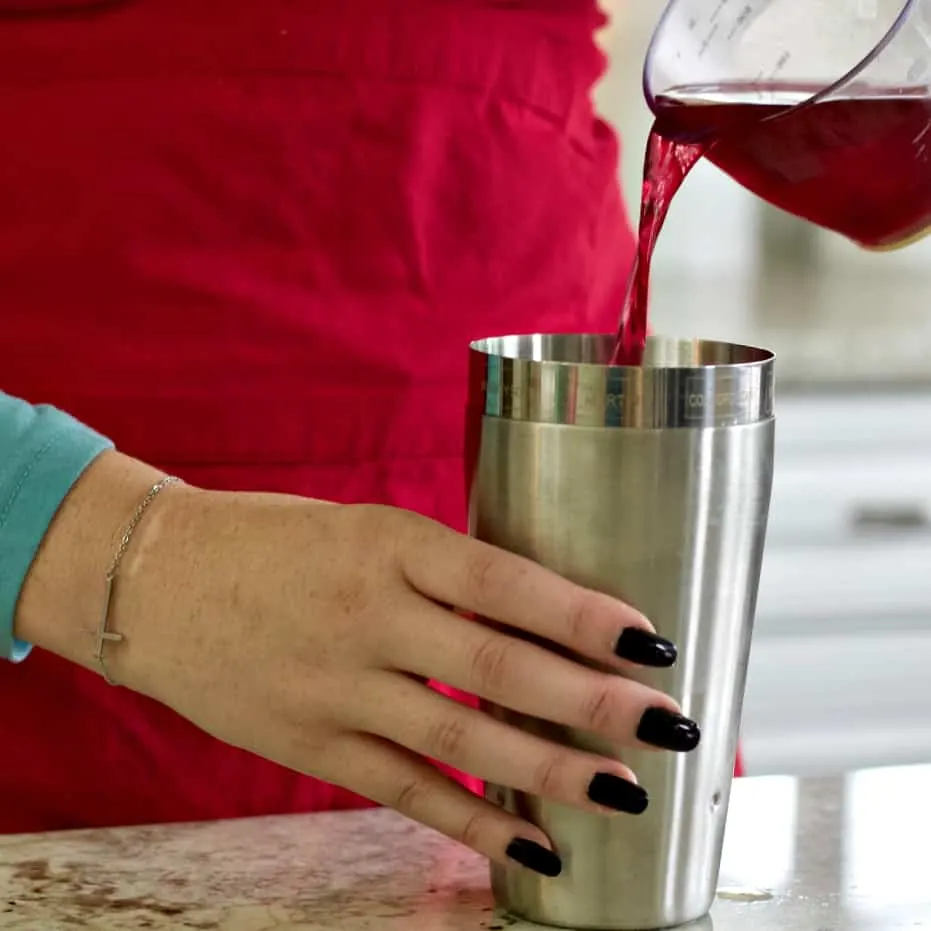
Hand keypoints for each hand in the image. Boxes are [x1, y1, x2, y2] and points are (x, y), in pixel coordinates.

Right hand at [18, 453, 699, 876]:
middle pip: (496, 668)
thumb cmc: (272, 540)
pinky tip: (534, 846)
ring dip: (551, 772)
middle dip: (592, 700)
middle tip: (670, 724)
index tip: (652, 640)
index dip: (581, 614)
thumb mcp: (361, 526)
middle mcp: (366, 615)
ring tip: (625, 792)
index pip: (502, 581)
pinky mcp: (310, 745)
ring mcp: (335, 687)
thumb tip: (537, 613)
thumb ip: (439, 570)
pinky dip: (473, 822)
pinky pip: (404, 790)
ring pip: (460, 739)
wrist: (155, 579)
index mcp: (386, 542)